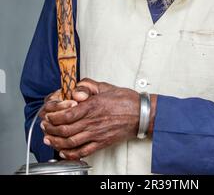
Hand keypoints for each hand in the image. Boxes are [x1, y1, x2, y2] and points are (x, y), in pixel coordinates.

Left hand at [40, 79, 157, 159]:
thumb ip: (88, 85)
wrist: (141, 114)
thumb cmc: (125, 100)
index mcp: (93, 106)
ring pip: (71, 142)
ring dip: (56, 142)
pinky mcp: (101, 143)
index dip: (54, 116)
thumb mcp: (105, 86)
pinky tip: (63, 152)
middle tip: (44, 126)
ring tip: (48, 139)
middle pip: (65, 129)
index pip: (67, 114)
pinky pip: (82, 152)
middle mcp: (93, 122)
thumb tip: (75, 88)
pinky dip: (70, 154)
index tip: (49, 114)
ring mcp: (97, 134)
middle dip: (51, 129)